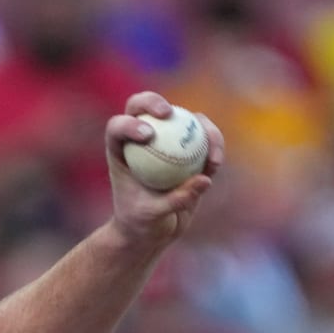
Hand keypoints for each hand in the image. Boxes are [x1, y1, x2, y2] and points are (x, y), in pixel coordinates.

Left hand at [104, 91, 224, 249]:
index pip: (118, 128)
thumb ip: (176, 199)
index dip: (129, 123)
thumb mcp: (152, 217)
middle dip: (153, 101)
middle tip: (169, 114)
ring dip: (199, 127)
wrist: (152, 231)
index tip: (147, 135)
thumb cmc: (141, 224)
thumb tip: (205, 179)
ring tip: (208, 154)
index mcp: (120, 152)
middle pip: (143, 107)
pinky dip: (212, 146)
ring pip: (182, 118)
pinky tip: (215, 164)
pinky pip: (203, 138)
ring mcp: (165, 139)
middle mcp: (141, 139)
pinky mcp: (187, 147)